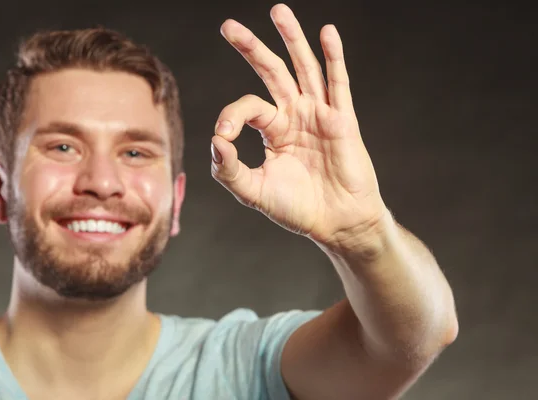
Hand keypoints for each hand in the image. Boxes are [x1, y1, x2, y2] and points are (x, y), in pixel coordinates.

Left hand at [211, 4, 388, 250]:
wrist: (337, 224)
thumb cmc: (297, 209)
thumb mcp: (254, 191)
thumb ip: (228, 170)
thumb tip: (215, 141)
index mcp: (274, 129)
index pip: (247, 106)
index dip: (231, 116)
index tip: (223, 138)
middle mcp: (295, 115)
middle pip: (272, 72)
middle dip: (251, 48)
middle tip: (228, 26)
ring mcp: (320, 114)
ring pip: (304, 68)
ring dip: (292, 39)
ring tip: (278, 11)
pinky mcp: (343, 120)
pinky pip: (338, 84)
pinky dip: (333, 58)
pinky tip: (327, 33)